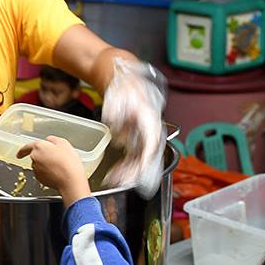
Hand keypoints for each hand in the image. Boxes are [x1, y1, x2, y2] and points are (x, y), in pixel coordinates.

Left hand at [18, 137, 91, 204]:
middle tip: (57, 158)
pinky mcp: (40, 179)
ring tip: (60, 166)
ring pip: (39, 165)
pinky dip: (48, 173)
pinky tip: (57, 173)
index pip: (27, 147)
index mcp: (39, 147)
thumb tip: (49, 140)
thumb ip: (53, 139)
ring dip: (46, 165)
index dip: (22, 150)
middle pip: (36, 155)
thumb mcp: (64, 143)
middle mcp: (35, 158)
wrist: (70, 180)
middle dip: (44, 156)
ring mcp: (36, 169)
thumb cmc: (68, 162)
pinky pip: (42, 173)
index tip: (19, 154)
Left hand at [99, 58, 165, 195]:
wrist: (124, 82)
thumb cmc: (123, 89)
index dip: (145, 158)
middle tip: (121, 181)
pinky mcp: (135, 140)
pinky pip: (132, 158)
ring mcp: (143, 137)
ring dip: (128, 172)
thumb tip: (113, 122)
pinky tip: (114, 175)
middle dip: (134, 171)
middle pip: (146, 156)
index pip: (151, 143)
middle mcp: (150, 131)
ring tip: (114, 180)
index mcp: (149, 120)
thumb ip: (115, 111)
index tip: (139, 169)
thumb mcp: (117, 98)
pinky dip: (124, 168)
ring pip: (139, 160)